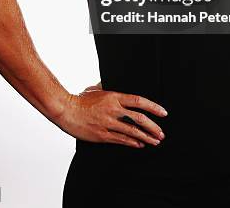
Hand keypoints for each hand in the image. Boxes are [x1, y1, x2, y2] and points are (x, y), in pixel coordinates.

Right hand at [52, 87, 167, 148]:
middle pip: (138, 118)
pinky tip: (139, 144)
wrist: (66, 110)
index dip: (153, 107)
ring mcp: (108, 123)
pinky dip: (132, 142)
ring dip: (146, 137)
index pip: (138, 101)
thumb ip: (108, 88)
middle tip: (161, 133)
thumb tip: (114, 85)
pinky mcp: (102, 135)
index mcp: (113, 97)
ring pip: (132, 131)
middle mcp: (113, 110)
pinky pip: (121, 139)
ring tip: (155, 141)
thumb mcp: (97, 89)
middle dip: (153, 127)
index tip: (163, 113)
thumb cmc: (80, 99)